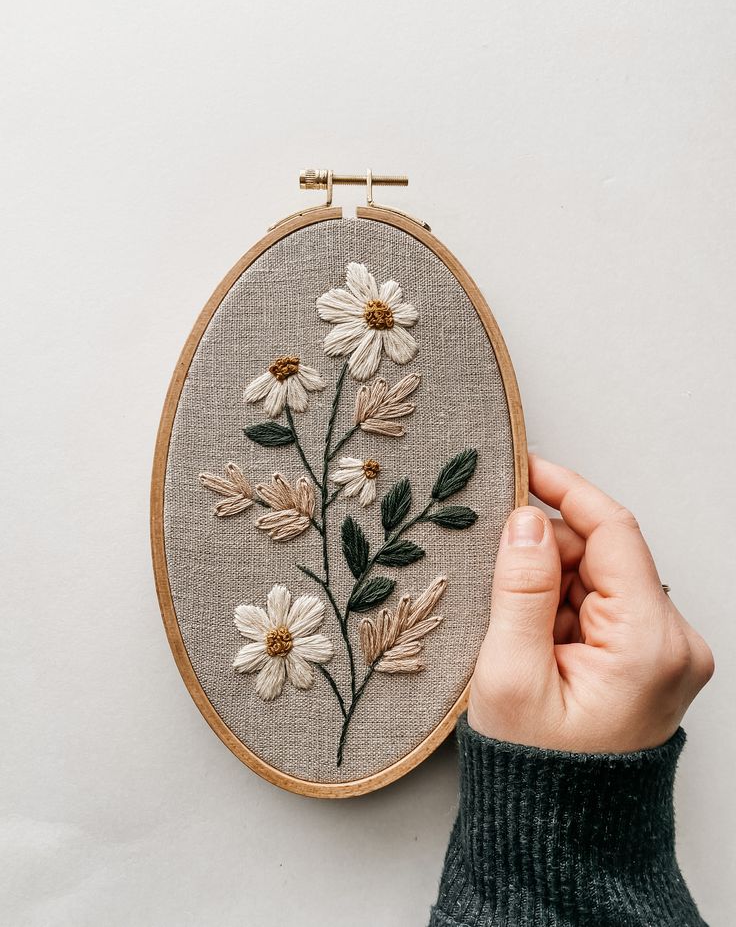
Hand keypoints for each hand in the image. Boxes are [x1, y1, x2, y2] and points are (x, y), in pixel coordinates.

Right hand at [468, 455, 713, 752]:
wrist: (564, 835)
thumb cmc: (537, 772)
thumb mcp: (509, 675)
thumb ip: (519, 588)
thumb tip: (527, 519)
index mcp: (648, 643)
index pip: (614, 532)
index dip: (567, 490)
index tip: (526, 468)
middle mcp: (674, 642)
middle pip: (605, 554)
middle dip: (547, 556)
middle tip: (498, 584)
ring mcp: (668, 652)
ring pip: (601, 577)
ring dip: (552, 588)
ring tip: (520, 635)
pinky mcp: (654, 659)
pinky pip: (605, 605)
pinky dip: (564, 609)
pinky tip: (537, 642)